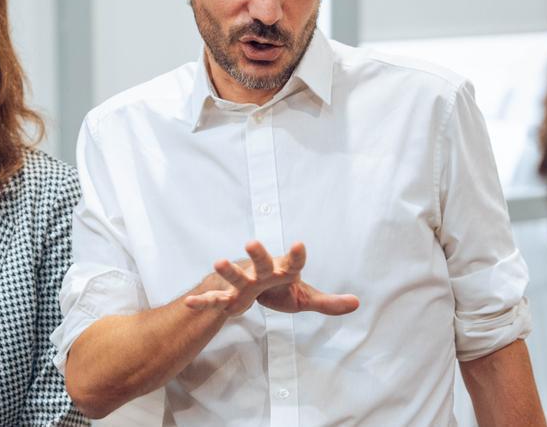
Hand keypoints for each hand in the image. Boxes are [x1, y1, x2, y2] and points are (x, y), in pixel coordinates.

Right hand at [185, 240, 359, 316]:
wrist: (252, 287)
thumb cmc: (280, 289)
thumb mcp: (305, 297)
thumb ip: (327, 302)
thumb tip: (357, 303)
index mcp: (283, 270)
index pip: (294, 261)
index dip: (297, 254)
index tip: (300, 244)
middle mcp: (262, 273)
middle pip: (261, 262)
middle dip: (257, 254)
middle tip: (252, 243)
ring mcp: (243, 284)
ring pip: (235, 277)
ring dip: (227, 270)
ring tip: (218, 262)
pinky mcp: (229, 298)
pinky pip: (215, 300)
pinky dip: (203, 302)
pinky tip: (190, 303)